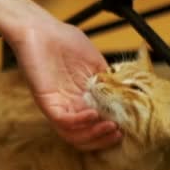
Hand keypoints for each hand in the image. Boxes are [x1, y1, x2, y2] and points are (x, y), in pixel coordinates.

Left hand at [0, 0, 121, 150]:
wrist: (41, 29)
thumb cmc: (65, 41)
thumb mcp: (95, 62)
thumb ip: (108, 80)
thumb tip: (128, 95)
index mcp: (81, 99)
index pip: (96, 125)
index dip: (110, 131)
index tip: (127, 127)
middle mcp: (69, 106)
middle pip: (84, 137)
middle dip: (103, 139)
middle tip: (119, 133)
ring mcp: (57, 105)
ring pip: (73, 135)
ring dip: (94, 135)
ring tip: (111, 127)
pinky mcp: (46, 101)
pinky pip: (62, 120)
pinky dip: (79, 122)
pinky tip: (94, 114)